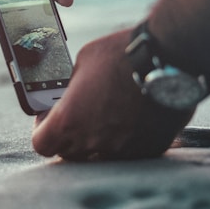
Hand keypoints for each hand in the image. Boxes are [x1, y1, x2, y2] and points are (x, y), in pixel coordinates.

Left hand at [31, 29, 195, 160]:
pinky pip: (128, 151)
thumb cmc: (121, 54)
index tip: (49, 117)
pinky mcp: (147, 149)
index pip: (42, 144)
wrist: (167, 58)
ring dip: (98, 139)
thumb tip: (74, 91)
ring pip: (100, 154)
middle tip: (79, 114)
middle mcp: (93, 141)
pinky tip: (132, 116)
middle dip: (69, 136)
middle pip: (69, 153)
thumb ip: (73, 85)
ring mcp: (121, 149)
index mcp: (70, 120)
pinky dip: (125, 138)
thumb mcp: (84, 61)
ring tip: (108, 114)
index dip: (42, 131)